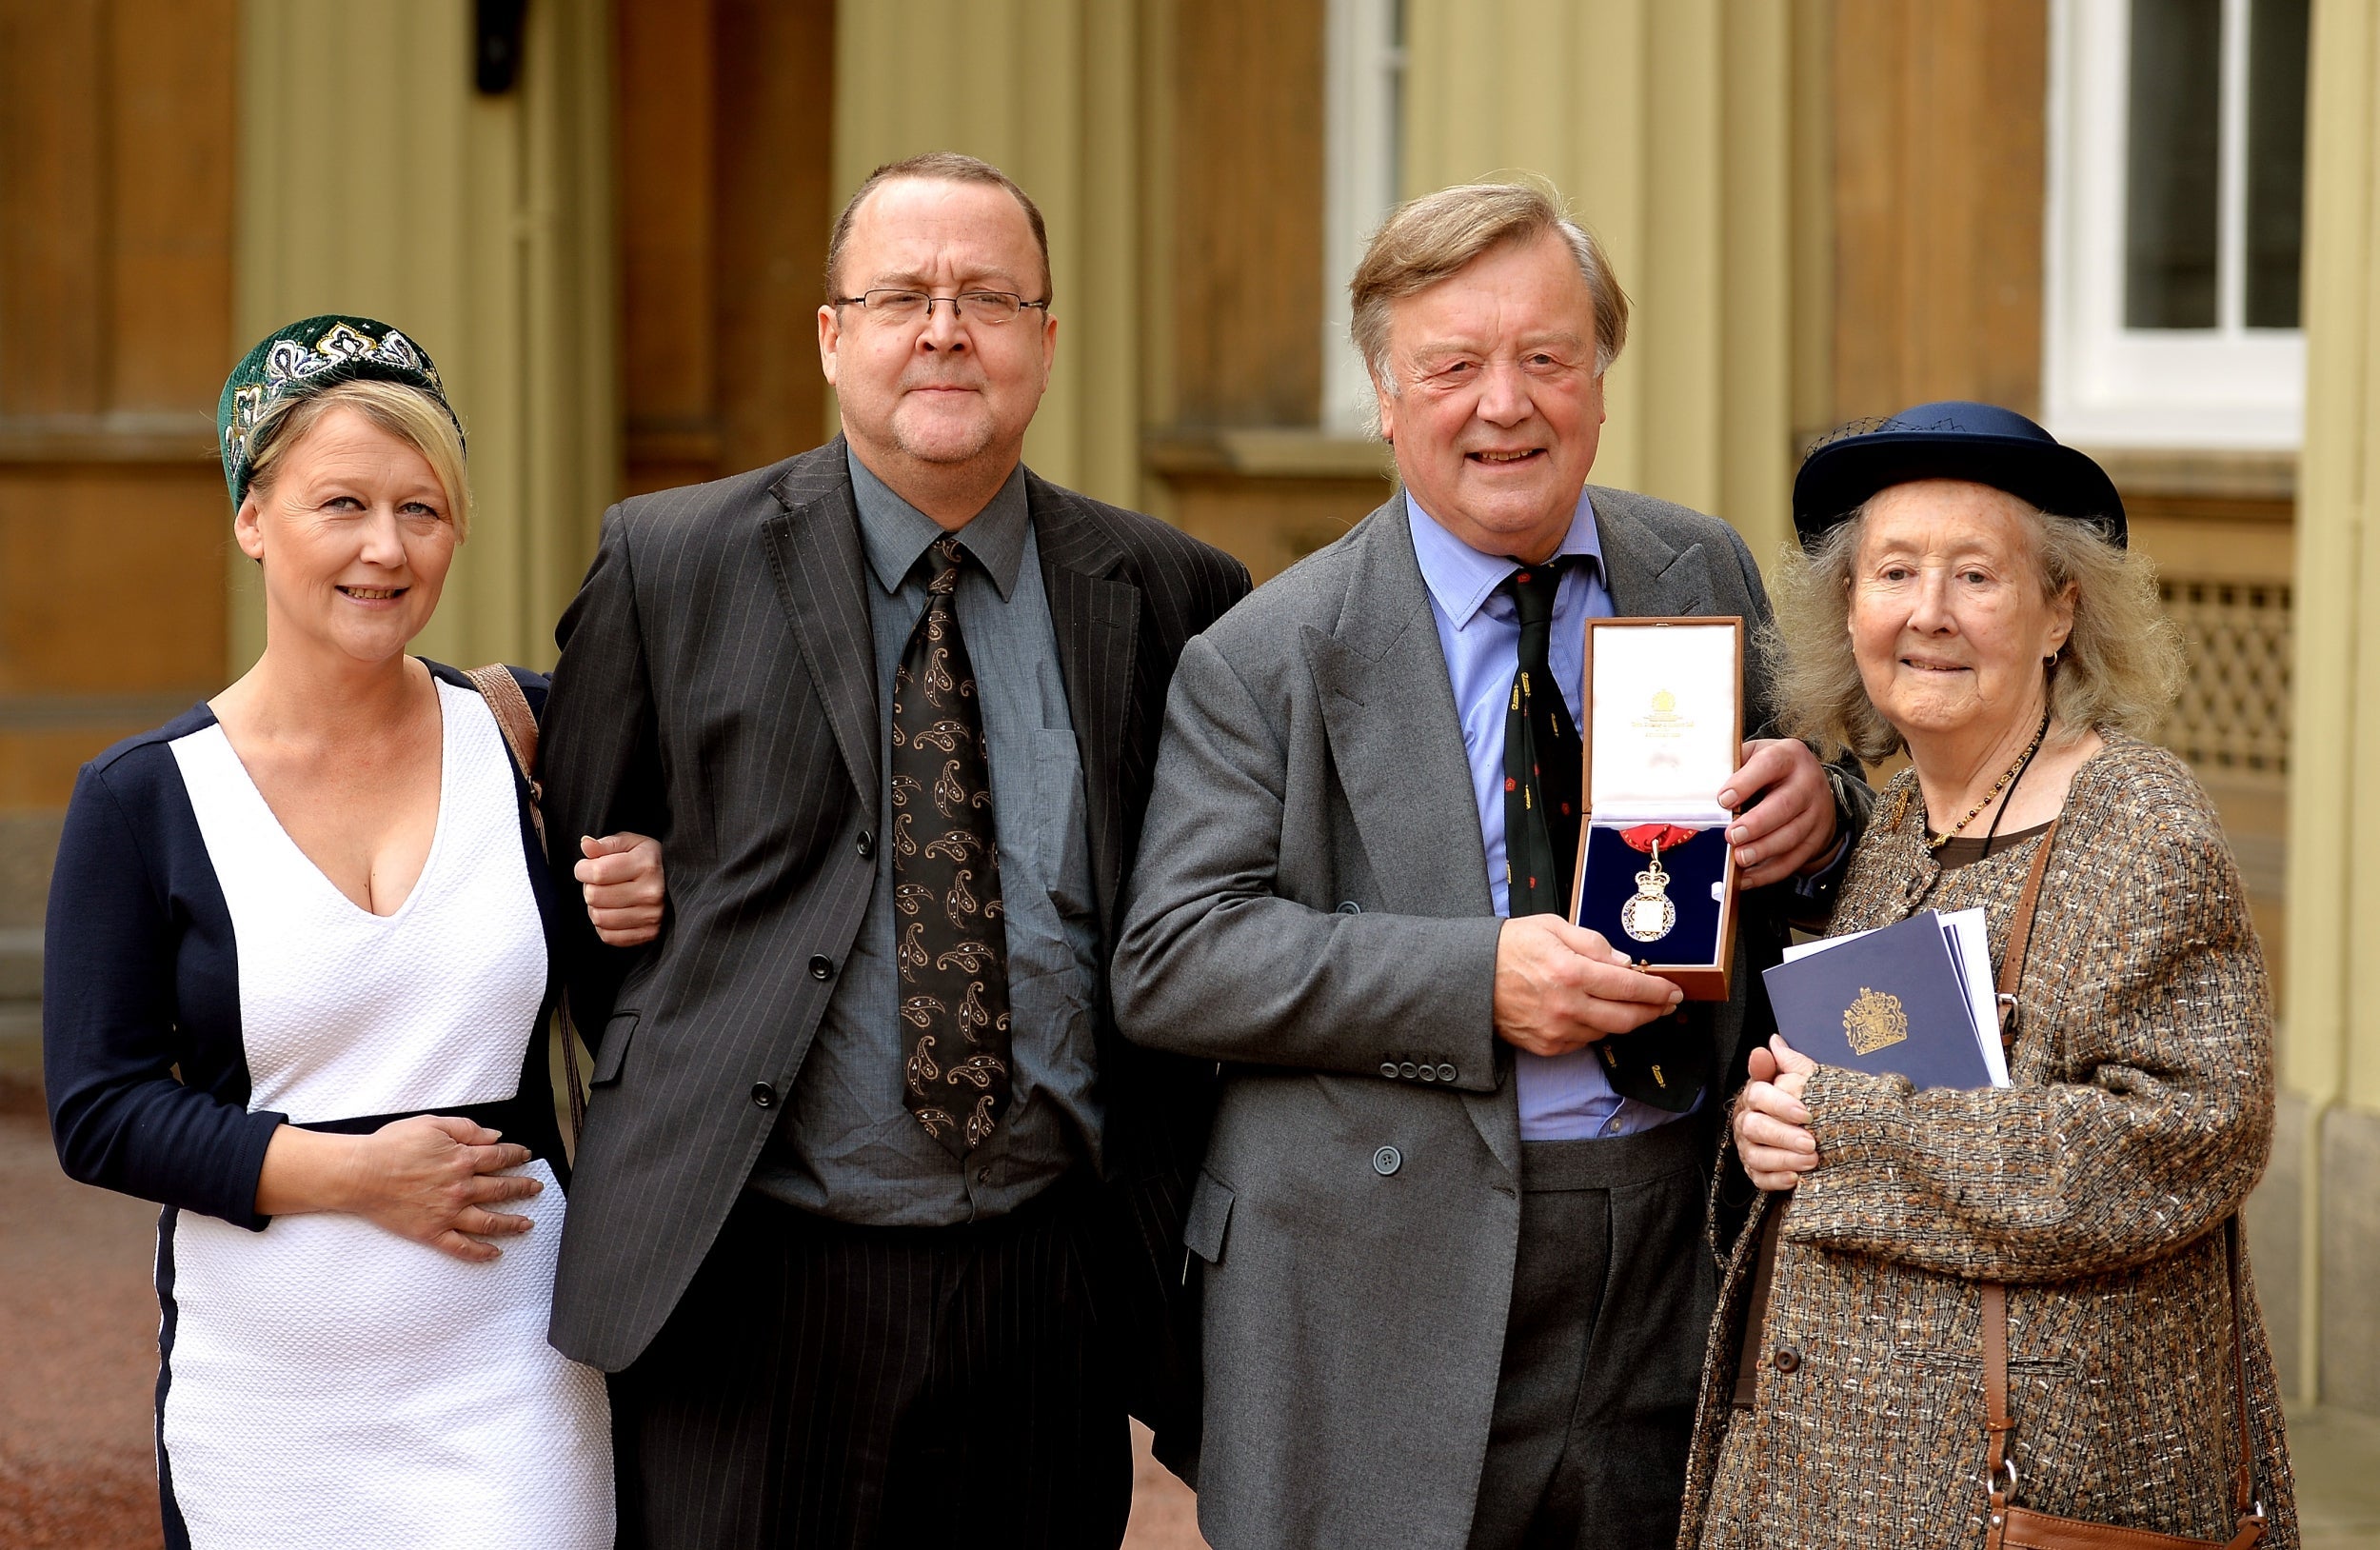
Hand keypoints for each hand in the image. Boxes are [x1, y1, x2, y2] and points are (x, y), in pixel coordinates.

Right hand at [256, 1115, 541, 1262]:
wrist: (361, 1174)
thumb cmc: (392, 1145)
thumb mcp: (432, 1124)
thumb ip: (467, 1129)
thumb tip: (495, 1136)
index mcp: (463, 1159)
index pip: (500, 1157)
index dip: (517, 1155)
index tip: (527, 1155)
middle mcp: (461, 1188)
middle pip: (502, 1189)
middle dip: (523, 1188)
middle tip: (536, 1189)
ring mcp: (448, 1213)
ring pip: (490, 1221)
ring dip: (512, 1223)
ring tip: (527, 1224)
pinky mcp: (432, 1232)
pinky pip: (462, 1247)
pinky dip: (481, 1253)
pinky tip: (495, 1254)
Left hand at [577, 832, 664, 945]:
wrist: (677, 883)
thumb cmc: (649, 860)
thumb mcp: (631, 843)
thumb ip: (606, 844)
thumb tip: (585, 843)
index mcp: (647, 865)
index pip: (597, 872)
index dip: (582, 869)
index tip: (587, 867)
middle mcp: (652, 892)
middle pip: (594, 896)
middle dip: (590, 887)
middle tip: (600, 883)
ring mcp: (652, 916)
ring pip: (599, 918)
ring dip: (596, 908)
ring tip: (607, 898)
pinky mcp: (649, 934)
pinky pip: (608, 936)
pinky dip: (604, 926)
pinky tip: (614, 913)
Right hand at [1492, 915, 1682, 1056]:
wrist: (1468, 977)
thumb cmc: (1508, 947)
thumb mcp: (1552, 927)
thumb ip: (1594, 943)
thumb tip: (1625, 963)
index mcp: (1571, 971)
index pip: (1630, 986)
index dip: (1657, 990)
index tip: (1673, 989)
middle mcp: (1567, 1006)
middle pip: (1627, 1018)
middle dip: (1653, 1011)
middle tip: (1666, 1004)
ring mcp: (1557, 1030)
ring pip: (1608, 1032)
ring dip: (1625, 1020)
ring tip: (1632, 1007)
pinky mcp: (1547, 1046)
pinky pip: (1584, 1041)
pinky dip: (1596, 1029)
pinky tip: (1596, 1015)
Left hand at [1718, 739, 1837, 888]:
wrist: (1813, 785)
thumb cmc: (1773, 771)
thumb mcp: (1757, 756)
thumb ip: (1734, 768)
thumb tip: (1700, 790)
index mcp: (1789, 756)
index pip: (1770, 764)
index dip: (1746, 782)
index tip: (1723, 799)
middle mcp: (1807, 783)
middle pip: (1785, 805)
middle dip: (1756, 824)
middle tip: (1732, 835)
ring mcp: (1816, 813)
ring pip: (1791, 836)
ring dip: (1763, 850)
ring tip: (1739, 858)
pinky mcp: (1815, 839)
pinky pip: (1793, 860)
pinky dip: (1768, 873)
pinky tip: (1747, 878)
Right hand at [1734, 1035, 1818, 1190]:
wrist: (1809, 1132)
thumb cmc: (1801, 1103)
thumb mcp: (1798, 1080)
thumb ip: (1787, 1063)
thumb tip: (1773, 1042)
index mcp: (1754, 1096)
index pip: (1758, 1095)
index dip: (1780, 1104)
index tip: (1806, 1113)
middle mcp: (1745, 1122)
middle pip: (1755, 1128)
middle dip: (1784, 1136)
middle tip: (1811, 1142)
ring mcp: (1748, 1148)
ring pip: (1756, 1156)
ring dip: (1783, 1159)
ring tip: (1811, 1160)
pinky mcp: (1755, 1171)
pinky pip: (1759, 1179)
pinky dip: (1776, 1180)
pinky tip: (1795, 1179)